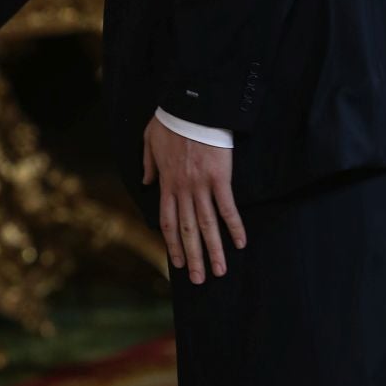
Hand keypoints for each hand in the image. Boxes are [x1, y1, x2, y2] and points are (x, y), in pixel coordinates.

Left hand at [143, 117, 246, 283]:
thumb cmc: (170, 119)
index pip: (168, 223)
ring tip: (219, 271)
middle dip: (194, 257)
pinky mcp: (220, 178)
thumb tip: (145, 182)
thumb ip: (147, 164)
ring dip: (213, 250)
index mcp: (166, 183)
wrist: (191, 105)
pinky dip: (233, 227)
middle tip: (199, 280)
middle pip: (187, 231)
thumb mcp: (149, 140)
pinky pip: (227, 207)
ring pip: (206, 225)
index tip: (178, 264)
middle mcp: (183, 189)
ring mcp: (201, 185)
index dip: (173, 245)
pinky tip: (240, 243)